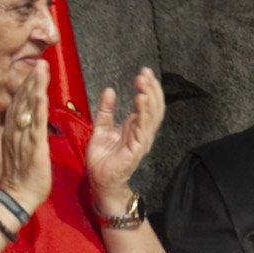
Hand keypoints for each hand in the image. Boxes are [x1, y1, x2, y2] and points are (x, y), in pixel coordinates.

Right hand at [0, 54, 53, 213]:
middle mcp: (16, 130)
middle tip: (41, 61)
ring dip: (35, 87)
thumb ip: (24, 132)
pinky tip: (41, 95)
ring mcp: (23, 138)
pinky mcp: (33, 148)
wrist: (18, 196)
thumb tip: (29, 118)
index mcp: (14, 131)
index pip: (20, 103)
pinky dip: (38, 110)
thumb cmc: (23, 174)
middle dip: (32, 79)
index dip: (28, 85)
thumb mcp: (21, 148)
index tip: (36, 68)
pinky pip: (35, 126)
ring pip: (28, 108)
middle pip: (22, 100)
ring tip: (41, 69)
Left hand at [83, 66, 163, 215]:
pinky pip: (143, 128)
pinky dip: (144, 113)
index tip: (143, 72)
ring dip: (150, 97)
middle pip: (154, 107)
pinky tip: (141, 100)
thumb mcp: (101, 128)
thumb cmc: (102, 158)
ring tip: (144, 82)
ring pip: (152, 115)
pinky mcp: (137, 149)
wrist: (99, 180)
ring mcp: (142, 141)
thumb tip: (110, 90)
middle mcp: (142, 132)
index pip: (147, 104)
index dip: (148, 87)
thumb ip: (106, 110)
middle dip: (152, 88)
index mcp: (135, 127)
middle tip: (145, 73)